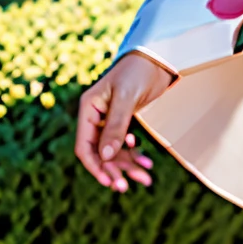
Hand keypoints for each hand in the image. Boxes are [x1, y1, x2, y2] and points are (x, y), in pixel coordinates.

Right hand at [75, 52, 173, 191]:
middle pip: (100, 153)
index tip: (110, 182)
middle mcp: (95, 116)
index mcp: (88, 109)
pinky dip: (134, 155)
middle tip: (127, 186)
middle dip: (114, 170)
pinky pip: (125, 144)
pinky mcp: (124, 121)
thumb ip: (116, 126)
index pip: (84, 146)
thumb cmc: (138, 71)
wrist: (158, 56)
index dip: (95, 166)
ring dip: (127, 166)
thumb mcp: (126, 98)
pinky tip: (147, 162)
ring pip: (114, 151)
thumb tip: (106, 156)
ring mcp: (109, 120)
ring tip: (145, 178)